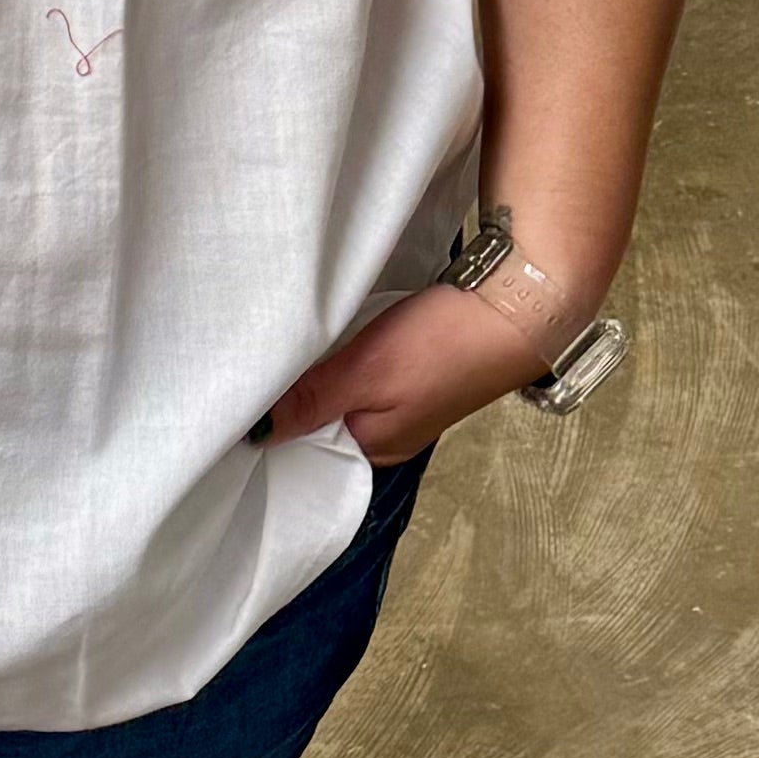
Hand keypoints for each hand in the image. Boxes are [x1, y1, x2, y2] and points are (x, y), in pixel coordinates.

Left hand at [265, 264, 592, 465]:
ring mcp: (404, 404)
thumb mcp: (366, 372)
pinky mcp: (417, 372)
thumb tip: (258, 434)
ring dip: (319, 373)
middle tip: (254, 361)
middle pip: (321, 421)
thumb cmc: (442, 344)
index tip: (239, 392)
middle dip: (294, 396)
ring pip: (342, 393)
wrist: (519, 306)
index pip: (304, 450)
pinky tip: (332, 338)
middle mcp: (387, 436)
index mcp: (374, 451)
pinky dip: (346, 357)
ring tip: (285, 348)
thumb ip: (313, 401)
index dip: (272, 423)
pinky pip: (365, 374)